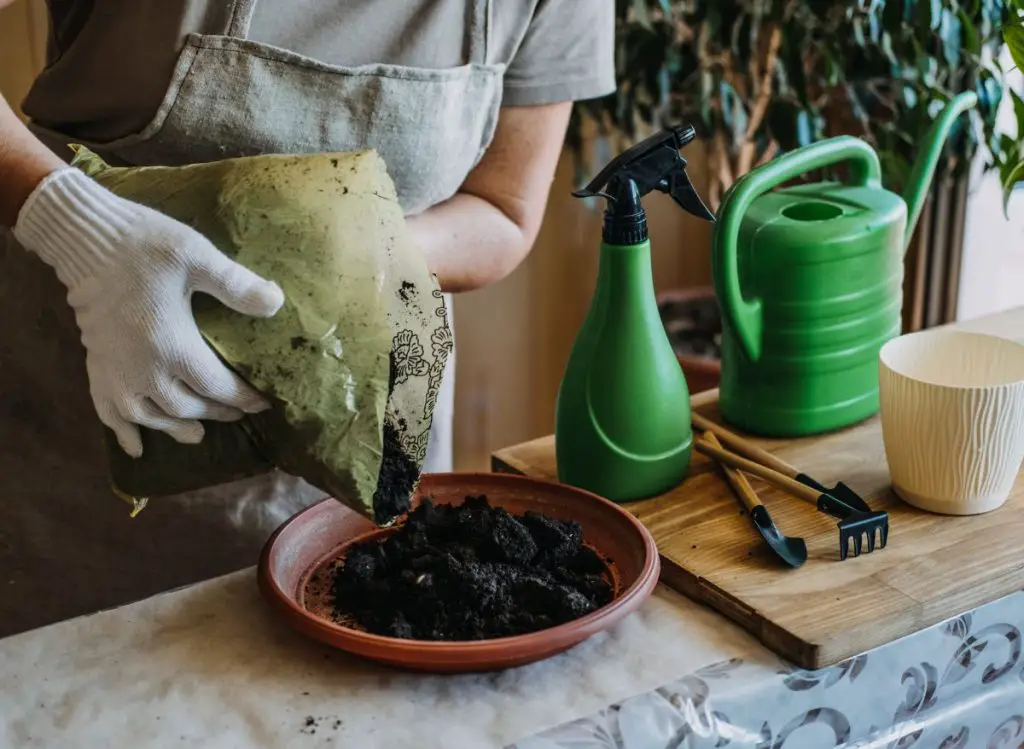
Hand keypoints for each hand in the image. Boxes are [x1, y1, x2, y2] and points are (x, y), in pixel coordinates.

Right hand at [13, 167, 284, 457]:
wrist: (86, 241)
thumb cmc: (145, 246)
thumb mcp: (197, 257)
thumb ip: (237, 285)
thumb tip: (277, 303)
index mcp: (172, 346)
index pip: (217, 387)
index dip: (243, 399)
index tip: (263, 404)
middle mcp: (142, 369)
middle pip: (186, 407)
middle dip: (215, 413)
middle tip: (237, 414)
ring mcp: (115, 372)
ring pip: (149, 416)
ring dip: (175, 428)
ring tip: (197, 436)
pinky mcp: (96, 366)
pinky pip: (107, 411)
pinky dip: (123, 431)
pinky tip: (135, 448)